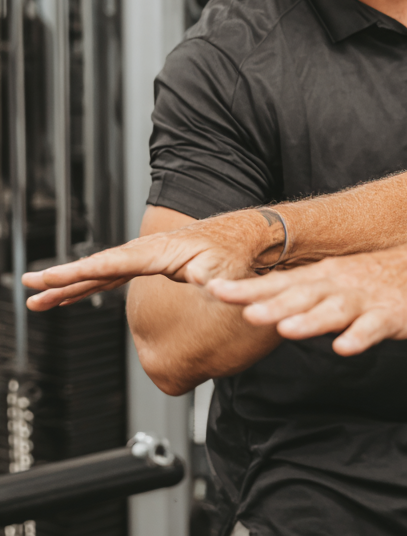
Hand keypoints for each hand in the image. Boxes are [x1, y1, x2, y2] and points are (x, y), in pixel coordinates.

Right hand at [22, 209, 276, 310]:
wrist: (248, 237)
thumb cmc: (238, 252)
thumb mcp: (225, 269)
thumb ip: (213, 282)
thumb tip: (208, 291)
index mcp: (158, 251)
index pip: (111, 263)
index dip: (80, 272)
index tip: (52, 277)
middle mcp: (147, 250)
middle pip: (96, 265)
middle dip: (62, 277)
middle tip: (30, 286)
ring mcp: (147, 256)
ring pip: (99, 271)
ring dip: (68, 284)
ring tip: (37, 298)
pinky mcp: (151, 263)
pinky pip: (111, 275)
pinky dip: (88, 284)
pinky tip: (69, 296)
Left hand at [207, 236, 406, 355]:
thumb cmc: (390, 277)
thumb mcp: (345, 280)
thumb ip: (311, 296)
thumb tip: (269, 308)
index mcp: (328, 276)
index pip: (281, 282)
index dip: (248, 288)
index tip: (215, 290)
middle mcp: (343, 284)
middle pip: (302, 295)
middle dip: (271, 303)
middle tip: (243, 311)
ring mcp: (369, 299)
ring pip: (335, 310)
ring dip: (311, 319)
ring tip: (287, 327)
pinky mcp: (395, 314)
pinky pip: (375, 327)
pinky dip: (360, 336)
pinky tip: (346, 347)